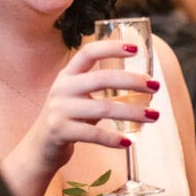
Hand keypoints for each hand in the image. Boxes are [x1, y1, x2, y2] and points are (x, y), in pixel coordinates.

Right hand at [31, 39, 159, 171]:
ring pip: (103, 108)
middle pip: (102, 78)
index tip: (135, 49)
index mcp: (67, 75)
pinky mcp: (60, 131)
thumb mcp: (79, 97)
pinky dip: (113, 138)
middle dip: (132, 81)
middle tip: (155, 86)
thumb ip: (100, 88)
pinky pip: (93, 134)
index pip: (88, 53)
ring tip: (153, 115)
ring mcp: (59, 110)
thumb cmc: (68, 119)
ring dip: (132, 112)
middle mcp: (62, 88)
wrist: (40, 148)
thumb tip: (141, 83)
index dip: (111, 47)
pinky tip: (128, 141)